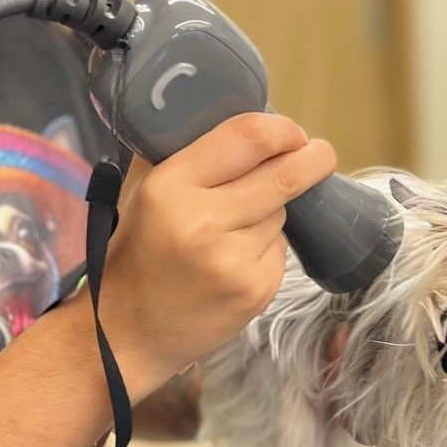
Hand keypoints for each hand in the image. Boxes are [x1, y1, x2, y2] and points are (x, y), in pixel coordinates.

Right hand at [96, 114, 335, 399]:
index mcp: (170, 187)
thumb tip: (236, 113)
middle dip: (312, 160)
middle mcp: (202, 222)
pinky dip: (267, 248)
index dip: (282, 129)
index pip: (248, 137)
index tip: (292, 132)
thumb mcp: (142, 192)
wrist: (127, 334)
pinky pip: (280, 250)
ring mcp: (233, 260)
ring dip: (272, 211)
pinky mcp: (255, 290)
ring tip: (232, 231)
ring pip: (282, 213)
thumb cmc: (136, 255)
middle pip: (284, 175)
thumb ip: (181, 151)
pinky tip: (234, 261)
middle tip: (319, 154)